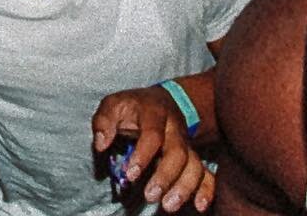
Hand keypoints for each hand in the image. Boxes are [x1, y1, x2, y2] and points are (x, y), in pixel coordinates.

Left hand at [92, 85, 212, 212]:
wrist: (160, 102)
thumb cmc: (132, 107)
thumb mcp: (113, 104)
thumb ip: (103, 121)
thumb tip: (100, 144)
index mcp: (154, 112)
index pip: (153, 134)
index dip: (143, 155)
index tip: (131, 174)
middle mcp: (175, 129)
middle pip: (178, 153)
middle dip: (165, 176)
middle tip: (150, 196)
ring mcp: (187, 144)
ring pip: (194, 165)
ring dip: (184, 188)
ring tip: (168, 205)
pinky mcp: (194, 157)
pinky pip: (207, 173)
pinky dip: (207, 190)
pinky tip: (200, 206)